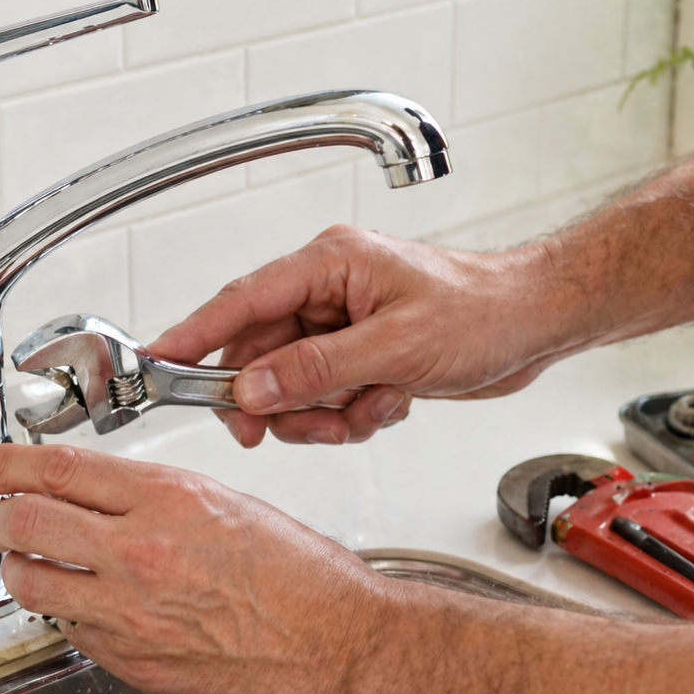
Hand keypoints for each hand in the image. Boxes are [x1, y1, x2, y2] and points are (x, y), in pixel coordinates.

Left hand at [0, 442, 398, 693]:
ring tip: (29, 564)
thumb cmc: (309, 582)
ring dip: (21, 569)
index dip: (1, 464)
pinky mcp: (132, 664)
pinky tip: (89, 607)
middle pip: (25, 523)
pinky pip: (73, 631)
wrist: (341, 650)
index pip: (57, 469)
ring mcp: (129, 615)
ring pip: (33, 583)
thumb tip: (111, 502)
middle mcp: (139, 554)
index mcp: (169, 500)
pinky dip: (69, 614)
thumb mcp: (234, 507)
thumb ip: (163, 503)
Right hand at [148, 225, 573, 447]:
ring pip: (291, 384)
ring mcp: (344, 326)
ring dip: (320, 413)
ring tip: (362, 413)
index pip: (242, 300)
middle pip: (260, 354)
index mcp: (330, 264)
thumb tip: (253, 389)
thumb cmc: (483, 312)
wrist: (535, 326)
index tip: (158, 362)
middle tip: (280, 428)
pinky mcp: (362, 356)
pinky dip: (349, 414)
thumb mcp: (395, 347)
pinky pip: (326, 397)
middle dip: (274, 399)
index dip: (194, 334)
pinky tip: (387, 405)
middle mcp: (329, 292)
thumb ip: (317, 370)